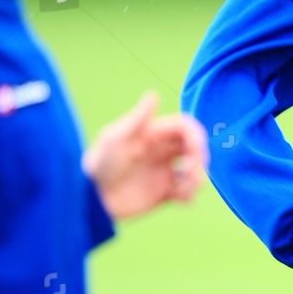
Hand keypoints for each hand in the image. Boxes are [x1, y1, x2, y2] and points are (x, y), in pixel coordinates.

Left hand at [83, 91, 208, 220]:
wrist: (92, 200)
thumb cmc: (98, 164)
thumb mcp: (115, 138)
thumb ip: (137, 118)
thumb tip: (153, 93)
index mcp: (152, 134)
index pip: (185, 128)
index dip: (197, 137)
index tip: (195, 154)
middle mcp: (161, 151)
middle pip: (194, 148)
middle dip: (200, 159)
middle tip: (190, 173)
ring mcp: (163, 172)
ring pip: (194, 170)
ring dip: (197, 179)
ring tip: (183, 190)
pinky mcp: (163, 193)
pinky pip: (186, 192)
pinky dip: (189, 195)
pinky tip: (177, 198)